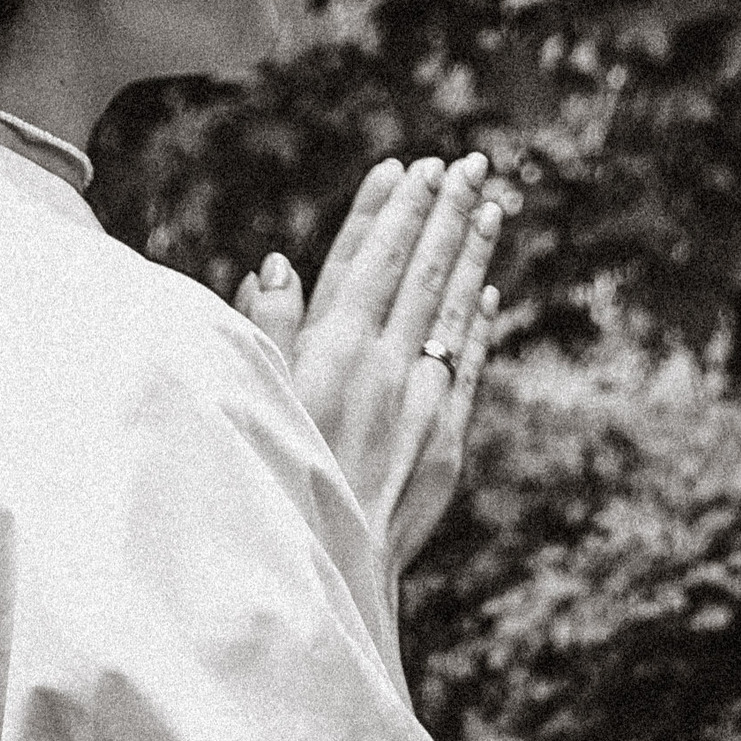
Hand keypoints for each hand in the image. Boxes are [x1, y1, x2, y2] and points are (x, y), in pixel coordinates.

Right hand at [234, 153, 505, 586]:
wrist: (323, 577)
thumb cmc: (267, 485)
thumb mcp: (250, 401)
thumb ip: (265, 329)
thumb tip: (275, 261)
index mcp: (327, 351)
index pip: (366, 260)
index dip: (388, 210)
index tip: (408, 166)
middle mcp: (381, 368)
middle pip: (419, 271)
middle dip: (443, 211)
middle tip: (468, 163)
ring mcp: (421, 404)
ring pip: (451, 310)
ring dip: (472, 253)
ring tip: (491, 203)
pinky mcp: (448, 443)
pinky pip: (467, 366)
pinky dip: (476, 324)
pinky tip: (487, 291)